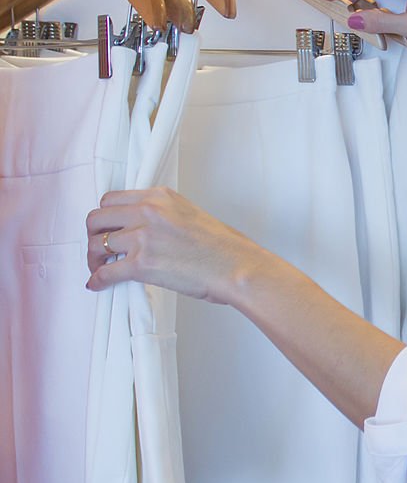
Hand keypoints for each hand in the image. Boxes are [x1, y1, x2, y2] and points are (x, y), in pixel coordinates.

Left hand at [85, 187, 263, 303]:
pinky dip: (97, 280)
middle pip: (97, 218)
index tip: (107, 229)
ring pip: (96, 244)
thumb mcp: (191, 214)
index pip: (112, 199)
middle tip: (98, 249)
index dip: (106, 217)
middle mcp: (148, 211)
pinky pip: (105, 272)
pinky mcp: (142, 264)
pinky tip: (97, 285)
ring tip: (99, 268)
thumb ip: (164, 215)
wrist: (236, 267)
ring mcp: (143, 237)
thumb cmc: (223, 247)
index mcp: (160, 196)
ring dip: (93, 259)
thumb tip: (147, 230)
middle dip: (93, 235)